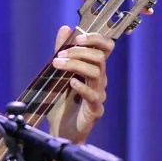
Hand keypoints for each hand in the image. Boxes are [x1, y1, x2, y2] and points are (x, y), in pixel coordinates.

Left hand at [46, 25, 113, 143]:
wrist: (61, 131)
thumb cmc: (61, 104)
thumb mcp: (56, 75)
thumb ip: (61, 53)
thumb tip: (64, 29)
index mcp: (93, 70)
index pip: (105, 48)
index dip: (95, 39)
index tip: (77, 37)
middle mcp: (99, 81)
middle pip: (99, 58)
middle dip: (78, 52)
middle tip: (59, 56)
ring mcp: (98, 95)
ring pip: (96, 73)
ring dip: (76, 65)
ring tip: (58, 65)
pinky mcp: (95, 110)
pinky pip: (93, 96)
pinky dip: (81, 87)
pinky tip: (70, 83)